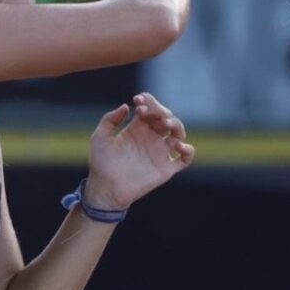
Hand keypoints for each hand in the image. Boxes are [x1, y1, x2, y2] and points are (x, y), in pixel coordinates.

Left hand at [82, 92, 194, 210]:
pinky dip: (188, 150)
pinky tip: (178, 145)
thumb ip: (110, 119)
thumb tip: (127, 106)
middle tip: (147, 111)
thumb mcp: (100, 137)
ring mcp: (160, 152)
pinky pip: (185, 158)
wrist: (106, 188)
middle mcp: (151, 137)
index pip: (150, 109)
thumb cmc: (101, 163)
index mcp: (137, 128)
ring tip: (165, 124)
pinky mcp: (166, 168)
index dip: (148, 101)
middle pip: (166, 117)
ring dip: (176, 125)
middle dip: (160, 110)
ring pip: (178, 133)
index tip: (138, 101)